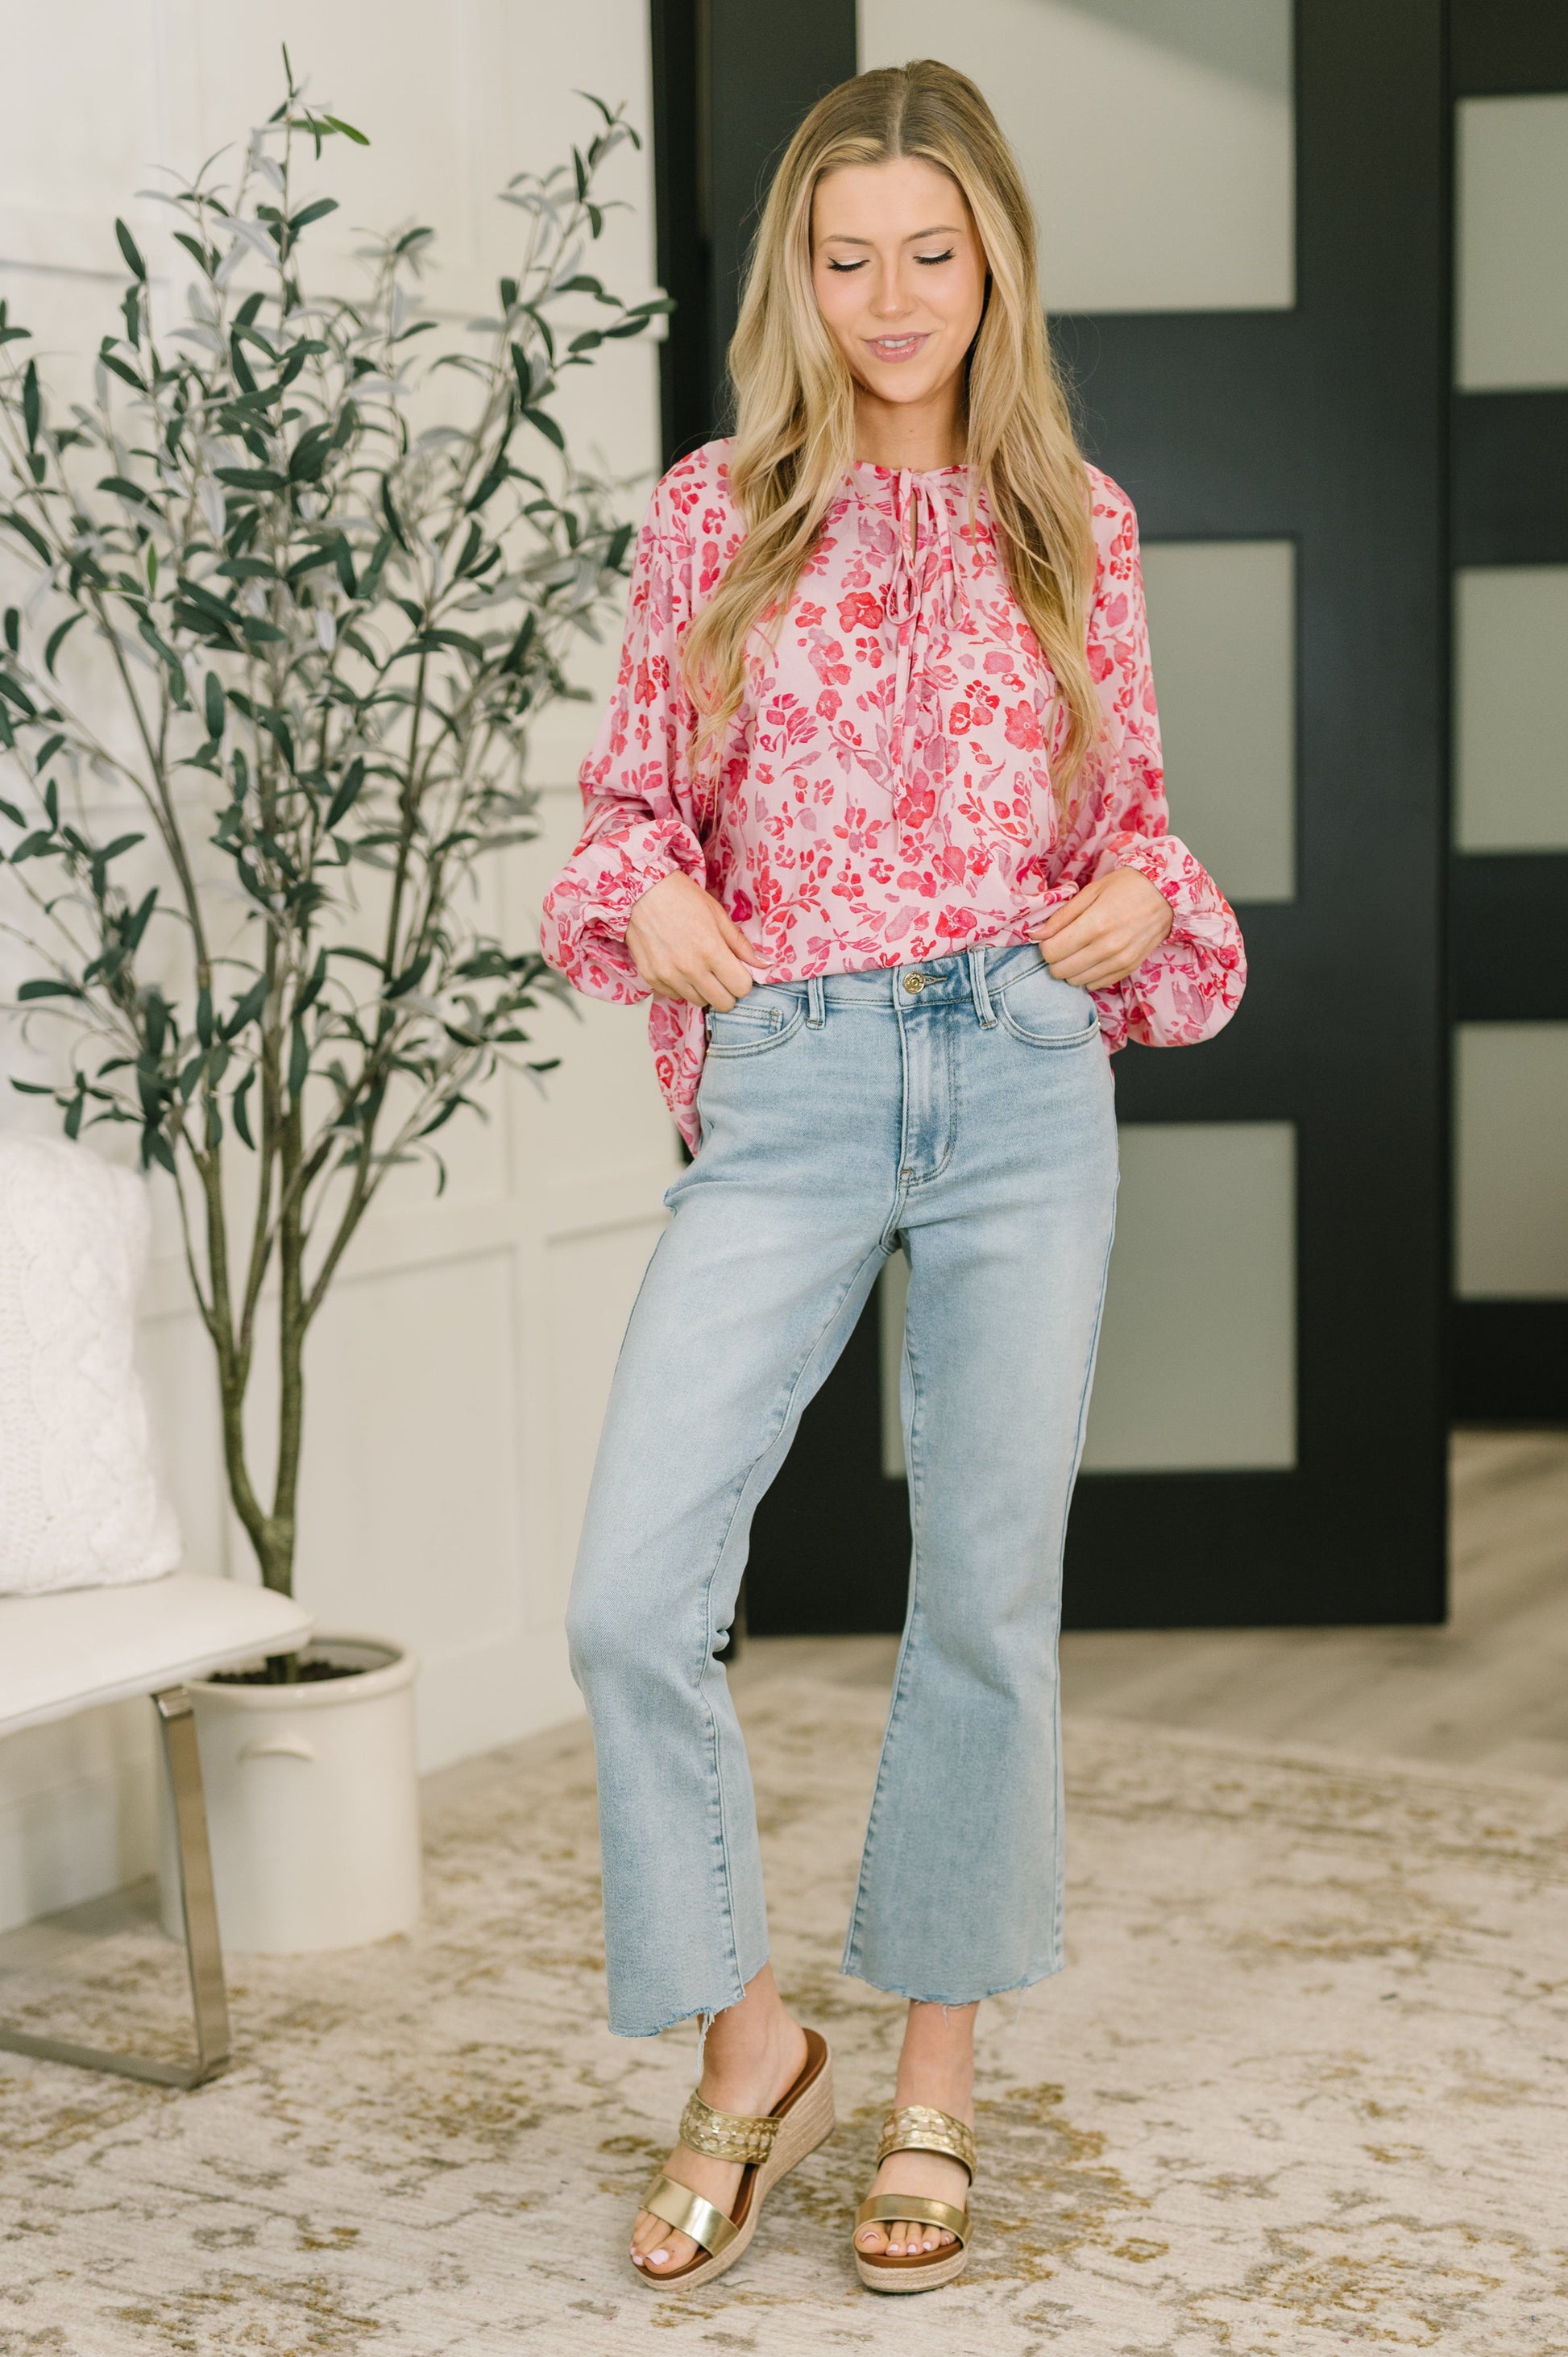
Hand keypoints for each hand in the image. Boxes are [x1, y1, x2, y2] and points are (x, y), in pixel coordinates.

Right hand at [624, 870, 768, 1008]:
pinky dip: (682, 987)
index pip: (741, 988)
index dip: (744, 981)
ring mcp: (668, 975)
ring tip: (699, 968)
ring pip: (699, 1002)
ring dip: (705, 990)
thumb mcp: (717, 914)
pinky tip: (680, 966)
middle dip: (728, 991)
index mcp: (711, 950)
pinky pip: (676, 995)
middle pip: (723, 1003)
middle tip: (722, 974)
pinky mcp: (651, 977)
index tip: (739, 972)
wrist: (640, 891)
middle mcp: (690, 968)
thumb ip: (741, 944)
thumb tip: (764, 963)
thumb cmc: (680, 897)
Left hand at [1031, 867, 1173, 988]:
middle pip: (1060, 971)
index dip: (1045, 946)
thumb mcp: (1091, 892)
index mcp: (1094, 925)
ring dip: (1071, 968)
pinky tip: (1093, 957)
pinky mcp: (1129, 969)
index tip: (1051, 937)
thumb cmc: (1127, 887)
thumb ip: (1062, 916)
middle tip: (1063, 944)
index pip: (1051, 952)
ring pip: (1076, 981)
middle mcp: (1107, 948)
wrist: (1166, 894)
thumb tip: (1035, 934)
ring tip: (1079, 950)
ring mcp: (1119, 961)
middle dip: (1055, 959)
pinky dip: (1088, 975)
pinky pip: (1095, 985)